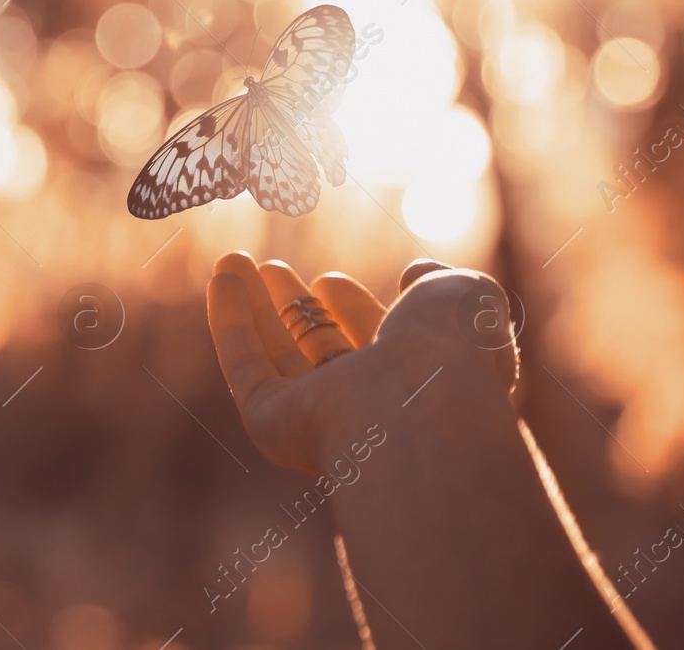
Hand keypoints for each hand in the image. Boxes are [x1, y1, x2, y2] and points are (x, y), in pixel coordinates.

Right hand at [205, 252, 517, 475]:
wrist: (419, 409)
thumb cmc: (451, 353)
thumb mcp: (461, 297)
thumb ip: (437, 282)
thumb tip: (415, 274)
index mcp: (418, 381)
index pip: (376, 343)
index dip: (351, 309)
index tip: (329, 280)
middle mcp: (368, 404)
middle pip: (321, 350)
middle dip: (296, 306)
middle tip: (273, 270)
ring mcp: (319, 417)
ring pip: (278, 354)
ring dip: (255, 306)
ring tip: (233, 260)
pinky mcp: (272, 423)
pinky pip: (245, 366)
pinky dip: (231, 321)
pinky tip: (222, 280)